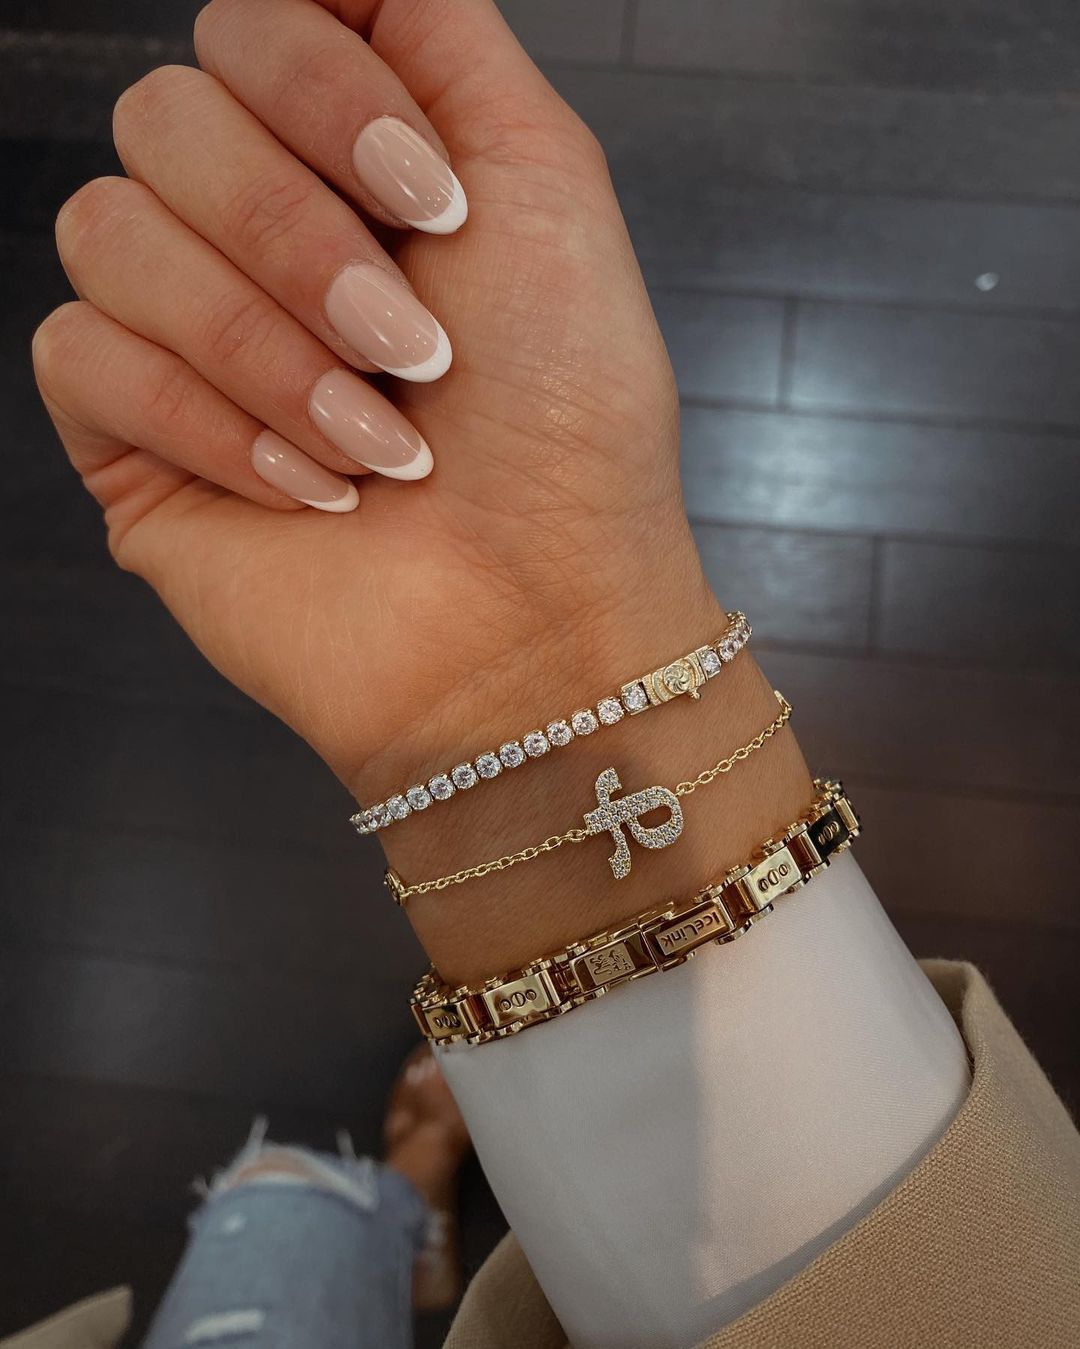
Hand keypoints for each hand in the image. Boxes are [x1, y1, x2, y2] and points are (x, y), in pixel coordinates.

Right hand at [32, 0, 713, 802]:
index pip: (248, 25)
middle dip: (301, 242)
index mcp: (350, 166)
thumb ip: (440, 36)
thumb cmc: (568, 428)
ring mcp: (185, 337)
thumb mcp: (545, 185)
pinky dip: (207, 423)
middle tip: (414, 351)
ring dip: (265, 348)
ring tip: (377, 446)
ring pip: (107, 231)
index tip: (435, 205)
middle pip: (164, 116)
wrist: (533, 621)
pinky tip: (307, 491)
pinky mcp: (130, 439)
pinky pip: (79, 354)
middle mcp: (256, 235)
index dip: (325, 96)